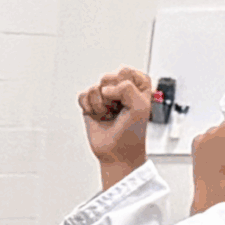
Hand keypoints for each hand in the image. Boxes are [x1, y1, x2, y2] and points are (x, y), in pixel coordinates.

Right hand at [77, 67, 152, 186]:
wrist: (117, 152)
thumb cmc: (132, 131)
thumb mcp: (140, 106)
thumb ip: (127, 88)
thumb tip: (104, 89)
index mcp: (137, 83)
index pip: (124, 72)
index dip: (124, 87)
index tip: (129, 102)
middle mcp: (120, 87)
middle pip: (107, 77)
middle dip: (110, 96)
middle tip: (117, 109)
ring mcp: (104, 95)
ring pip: (94, 87)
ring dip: (100, 105)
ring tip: (108, 114)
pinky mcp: (90, 104)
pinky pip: (83, 96)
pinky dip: (89, 108)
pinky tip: (98, 116)